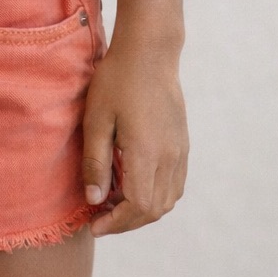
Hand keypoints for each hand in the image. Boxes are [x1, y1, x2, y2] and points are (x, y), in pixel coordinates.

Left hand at [81, 35, 187, 235]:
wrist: (150, 52)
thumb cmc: (117, 80)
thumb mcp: (96, 119)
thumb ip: (96, 162)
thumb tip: (95, 200)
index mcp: (147, 152)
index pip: (138, 206)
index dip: (116, 222)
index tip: (94, 224)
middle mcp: (169, 156)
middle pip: (154, 209)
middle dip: (126, 221)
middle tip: (99, 217)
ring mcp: (180, 151)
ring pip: (168, 200)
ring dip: (142, 210)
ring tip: (114, 203)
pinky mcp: (183, 144)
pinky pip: (174, 184)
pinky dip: (156, 196)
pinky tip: (134, 186)